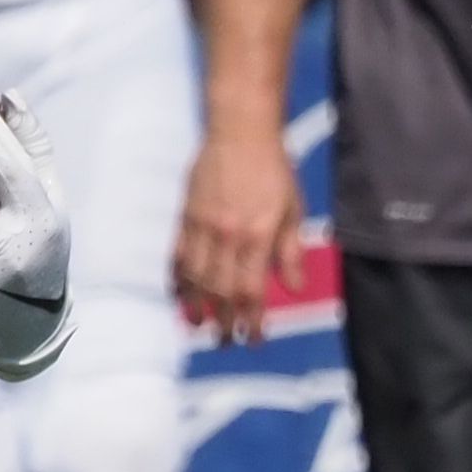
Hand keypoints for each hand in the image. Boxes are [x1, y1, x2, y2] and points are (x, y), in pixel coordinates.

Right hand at [174, 118, 305, 346]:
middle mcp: (228, 235)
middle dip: (224, 321)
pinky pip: (178, 255)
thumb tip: (294, 287)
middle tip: (225, 341)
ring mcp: (203, 226)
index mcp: (258, 235)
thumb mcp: (293, 209)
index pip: (251, 290)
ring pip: (196, 278)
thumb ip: (291, 251)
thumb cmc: (272, 168)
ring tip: (199, 325)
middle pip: (221, 291)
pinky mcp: (187, 216)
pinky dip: (177, 278)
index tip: (253, 338)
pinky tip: (178, 293)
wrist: (241, 131)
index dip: (251, 319)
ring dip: (197, 306)